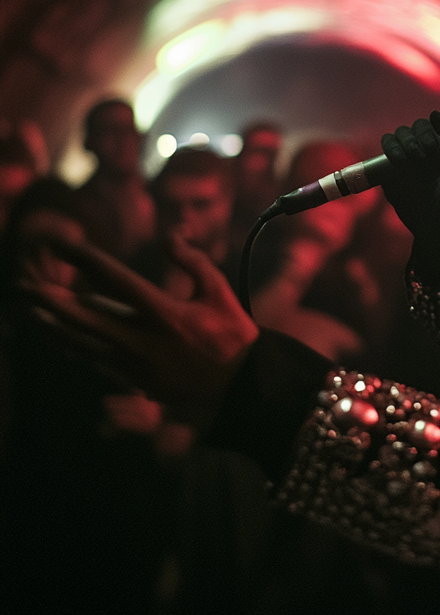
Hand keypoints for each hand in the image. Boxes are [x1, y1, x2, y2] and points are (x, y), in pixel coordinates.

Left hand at [23, 231, 258, 415]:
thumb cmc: (232, 331)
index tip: (64, 246)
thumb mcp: (218, 289)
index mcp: (165, 311)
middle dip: (52, 301)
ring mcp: (137, 362)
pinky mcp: (137, 380)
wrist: (240, 382)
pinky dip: (75, 347)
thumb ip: (191, 259)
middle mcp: (143, 338)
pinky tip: (60, 337)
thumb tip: (170, 232)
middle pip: (86, 316)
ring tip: (31, 312)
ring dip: (54, 326)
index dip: (87, 260)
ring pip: (84, 343)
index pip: (116, 280)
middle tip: (25, 286)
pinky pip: (97, 361)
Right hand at [380, 111, 439, 280]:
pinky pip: (385, 147)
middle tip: (423, 155)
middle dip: (418, 136)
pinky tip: (399, 161)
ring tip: (412, 159)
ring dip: (404, 140)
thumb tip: (434, 114)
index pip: (437, 124)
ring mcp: (408, 160)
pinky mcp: (391, 171)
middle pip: (415, 126)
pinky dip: (389, 147)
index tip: (435, 148)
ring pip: (400, 134)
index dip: (434, 129)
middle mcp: (428, 151)